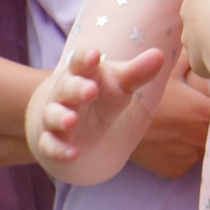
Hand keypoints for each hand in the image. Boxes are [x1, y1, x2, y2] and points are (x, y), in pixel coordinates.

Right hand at [35, 45, 168, 166]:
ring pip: (52, 115)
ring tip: (72, 120)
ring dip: (61, 118)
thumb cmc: (101, 93)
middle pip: (66, 88)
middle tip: (90, 90)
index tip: (95, 54)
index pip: (80, 61)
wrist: (74, 118)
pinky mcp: (53, 139)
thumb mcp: (120, 83)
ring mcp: (55, 116)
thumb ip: (137, 72)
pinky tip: (74, 154)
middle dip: (76, 89)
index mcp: (81, 73)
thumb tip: (159, 55)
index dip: (86, 58)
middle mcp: (64, 92)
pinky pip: (50, 145)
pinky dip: (59, 150)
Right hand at [128, 58, 209, 178]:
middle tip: (201, 107)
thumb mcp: (168, 73)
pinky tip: (172, 138)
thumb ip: (193, 61)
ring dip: (198, 136)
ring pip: (203, 146)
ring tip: (183, 123)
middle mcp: (202, 141)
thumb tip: (209, 47)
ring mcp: (189, 159)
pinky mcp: (175, 171)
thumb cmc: (142, 95)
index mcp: (206, 115)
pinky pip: (186, 159)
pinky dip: (182, 150)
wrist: (110, 126)